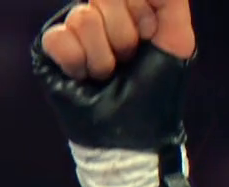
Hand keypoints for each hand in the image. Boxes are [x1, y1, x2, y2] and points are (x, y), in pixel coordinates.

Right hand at [40, 0, 193, 78]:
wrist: (131, 132)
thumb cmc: (155, 90)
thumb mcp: (176, 40)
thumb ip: (168, 1)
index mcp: (131, 8)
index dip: (142, 16)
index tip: (150, 39)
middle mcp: (102, 14)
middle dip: (124, 38)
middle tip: (128, 61)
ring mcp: (75, 29)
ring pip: (83, 18)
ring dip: (102, 58)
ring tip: (107, 75)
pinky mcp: (52, 48)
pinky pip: (58, 38)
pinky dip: (77, 64)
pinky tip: (84, 78)